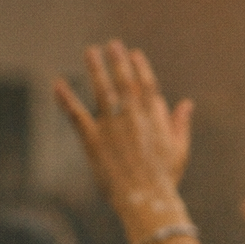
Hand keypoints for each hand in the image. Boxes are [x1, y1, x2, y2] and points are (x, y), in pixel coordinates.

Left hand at [54, 40, 193, 212]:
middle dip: (118, 61)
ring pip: (102, 90)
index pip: (147, 86)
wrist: (147, 199)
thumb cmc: (165, 178)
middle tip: (112, 44)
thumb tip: (186, 103)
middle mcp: (133, 117)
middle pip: (124, 82)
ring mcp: (112, 126)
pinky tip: (58, 83)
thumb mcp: (179, 150)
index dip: (141, 68)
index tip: (135, 53)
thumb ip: (180, 124)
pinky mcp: (93, 139)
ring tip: (90, 52)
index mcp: (155, 119)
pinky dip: (66, 98)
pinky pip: (76, 114)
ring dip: (95, 69)